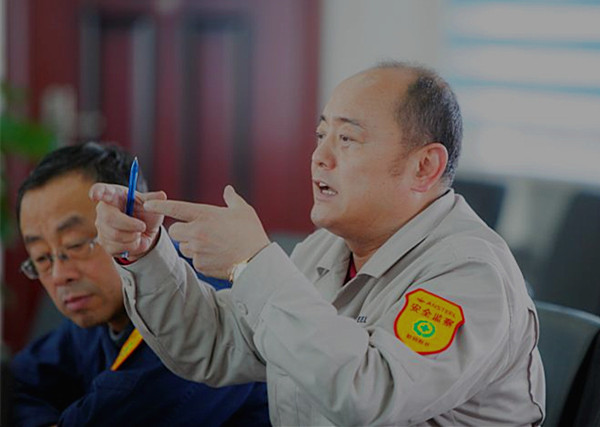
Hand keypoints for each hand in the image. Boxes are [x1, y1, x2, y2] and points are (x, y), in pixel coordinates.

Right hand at [89, 183, 166, 259]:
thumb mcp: (151, 204)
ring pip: (115, 235)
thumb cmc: (145, 213)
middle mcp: (103, 210)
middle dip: (129, 224)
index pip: (101, 190)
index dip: (97, 192)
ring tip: (139, 232)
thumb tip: (162, 196)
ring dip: (133, 236)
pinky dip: (132, 246)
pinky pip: (117, 247)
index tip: (95, 195)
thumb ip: (154, 200)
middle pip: (108, 218)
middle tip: (142, 226)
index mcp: (114, 195)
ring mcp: (101, 227)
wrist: (145, 233)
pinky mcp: (105, 243)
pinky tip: (135, 240)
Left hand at [144, 185, 269, 278]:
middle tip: (198, 231)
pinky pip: (194, 260)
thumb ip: (232, 199)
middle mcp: (197, 232)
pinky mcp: (200, 265)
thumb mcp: (243, 211)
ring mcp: (198, 250)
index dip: (159, 206)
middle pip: (174, 231)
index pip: (176, 208)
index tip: (147, 203)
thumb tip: (228, 190)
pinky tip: (217, 256)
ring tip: (213, 245)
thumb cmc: (251, 233)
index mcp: (205, 215)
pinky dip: (202, 259)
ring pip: (184, 247)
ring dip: (192, 246)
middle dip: (182, 231)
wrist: (257, 262)